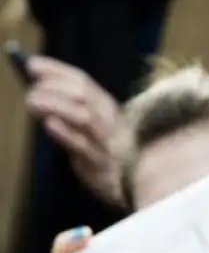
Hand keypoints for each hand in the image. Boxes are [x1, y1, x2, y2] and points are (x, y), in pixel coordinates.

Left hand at [26, 57, 124, 205]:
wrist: (132, 188)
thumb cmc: (106, 155)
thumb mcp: (93, 127)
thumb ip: (71, 108)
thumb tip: (37, 87)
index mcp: (107, 108)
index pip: (82, 81)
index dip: (56, 70)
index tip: (32, 64)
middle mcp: (109, 121)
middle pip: (83, 94)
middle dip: (53, 86)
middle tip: (31, 90)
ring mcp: (106, 143)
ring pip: (83, 116)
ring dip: (55, 105)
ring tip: (33, 103)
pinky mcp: (100, 165)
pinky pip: (83, 146)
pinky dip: (66, 133)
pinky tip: (50, 124)